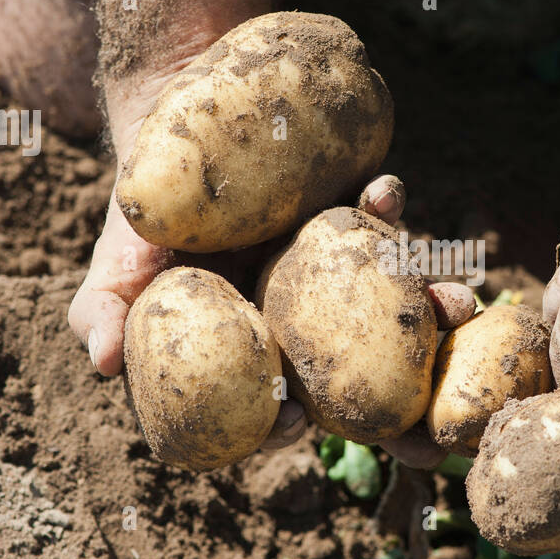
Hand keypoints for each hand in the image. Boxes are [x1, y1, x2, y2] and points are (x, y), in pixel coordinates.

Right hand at [67, 70, 470, 459]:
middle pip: (362, 378)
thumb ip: (104, 311)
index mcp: (258, 350)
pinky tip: (388, 193)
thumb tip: (102, 363)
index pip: (281, 402)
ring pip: (394, 308)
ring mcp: (340, 274)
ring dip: (432, 309)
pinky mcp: (359, 222)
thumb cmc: (148, 213)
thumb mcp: (116, 262)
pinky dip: (390, 211)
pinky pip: (383, 224)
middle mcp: (308, 321)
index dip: (295, 423)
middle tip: (437, 433)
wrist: (179, 125)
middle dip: (406, 408)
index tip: (302, 420)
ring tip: (457, 302)